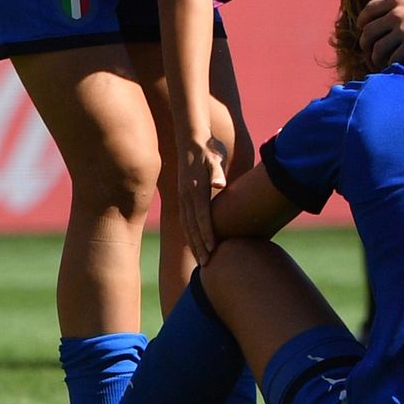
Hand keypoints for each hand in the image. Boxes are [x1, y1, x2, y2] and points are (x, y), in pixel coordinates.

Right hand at [178, 134, 227, 266]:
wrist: (192, 137)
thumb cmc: (208, 148)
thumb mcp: (214, 157)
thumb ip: (217, 172)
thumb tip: (220, 184)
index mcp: (196, 190)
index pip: (203, 219)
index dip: (208, 236)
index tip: (213, 252)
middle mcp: (187, 197)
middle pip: (193, 227)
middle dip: (200, 247)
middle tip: (207, 266)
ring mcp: (183, 197)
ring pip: (187, 226)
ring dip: (194, 244)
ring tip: (201, 260)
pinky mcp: (183, 196)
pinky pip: (185, 220)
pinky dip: (190, 234)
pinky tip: (195, 243)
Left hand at [356, 0, 403, 69]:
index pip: (368, 10)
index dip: (361, 21)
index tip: (362, 28)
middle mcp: (396, 15)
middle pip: (368, 31)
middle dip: (364, 43)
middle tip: (367, 50)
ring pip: (378, 48)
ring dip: (374, 57)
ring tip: (377, 62)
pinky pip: (393, 58)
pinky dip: (390, 64)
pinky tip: (393, 65)